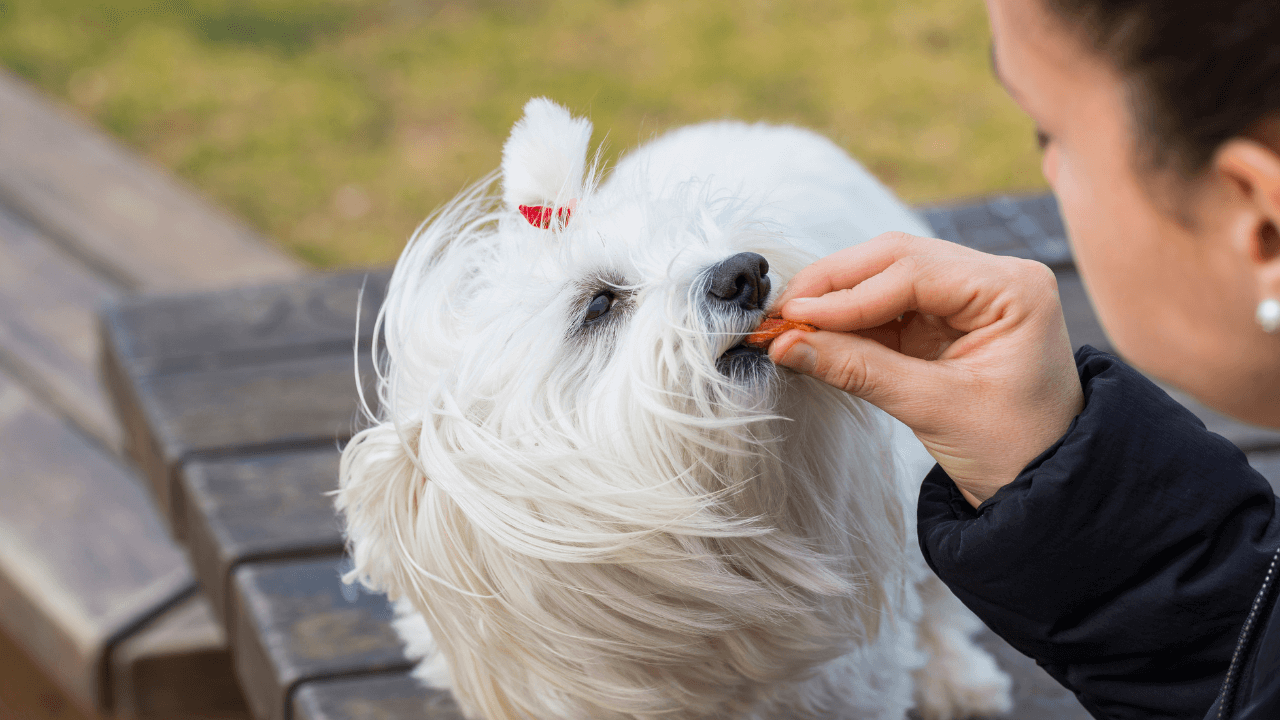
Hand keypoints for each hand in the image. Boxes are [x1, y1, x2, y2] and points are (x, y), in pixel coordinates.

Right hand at [769, 232, 1084, 505]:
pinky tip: (814, 334)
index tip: (794, 318)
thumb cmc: (1012, 450)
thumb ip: (859, 370)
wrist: (1044, 484)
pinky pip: (885, 305)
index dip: (848, 293)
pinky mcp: (943, 318)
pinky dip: (847, 319)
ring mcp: (967, 295)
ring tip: (788, 326)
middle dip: (833, 286)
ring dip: (834, 300)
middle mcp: (993, 277)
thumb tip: (787, 344)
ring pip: (884, 275)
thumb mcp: (935, 409)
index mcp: (1013, 289)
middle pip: (895, 258)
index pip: (914, 270)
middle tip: (780, 315)